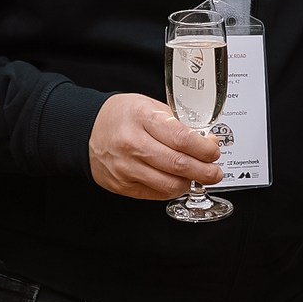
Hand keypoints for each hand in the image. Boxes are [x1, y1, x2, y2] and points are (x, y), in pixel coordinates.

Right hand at [91, 92, 219, 199]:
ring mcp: (126, 168)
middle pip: (178, 164)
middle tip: (215, 171)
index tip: (214, 151)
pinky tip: (178, 181)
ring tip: (198, 177)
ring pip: (169, 185)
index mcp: (141, 118)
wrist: (87, 130)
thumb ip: (178, 123)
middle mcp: (132, 144)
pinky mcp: (123, 186)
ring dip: (190, 183)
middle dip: (205, 171)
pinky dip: (173, 189)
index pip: (181, 138)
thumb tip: (206, 140)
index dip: (204, 148)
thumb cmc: (121, 116)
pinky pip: (157, 194)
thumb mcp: (149, 106)